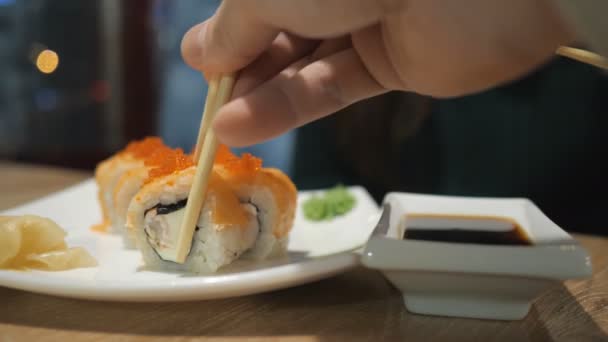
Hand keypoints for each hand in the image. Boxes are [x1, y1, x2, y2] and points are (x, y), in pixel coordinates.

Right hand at [181, 0, 572, 146]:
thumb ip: (236, 25)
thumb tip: (201, 54)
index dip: (228, 30)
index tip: (200, 65)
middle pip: (279, 30)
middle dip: (241, 68)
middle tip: (210, 106)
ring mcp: (370, 21)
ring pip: (303, 63)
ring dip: (259, 95)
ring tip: (220, 128)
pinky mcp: (396, 63)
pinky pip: (334, 86)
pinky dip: (291, 106)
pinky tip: (245, 127)